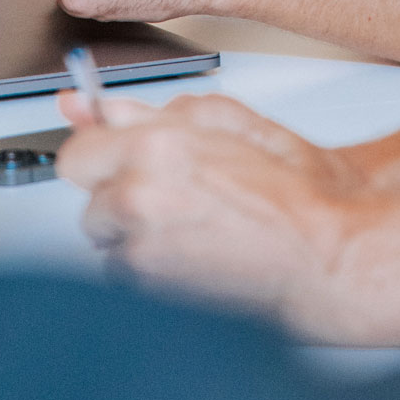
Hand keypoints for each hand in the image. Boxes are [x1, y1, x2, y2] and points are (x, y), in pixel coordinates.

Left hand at [56, 91, 386, 336]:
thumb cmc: (292, 191)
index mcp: (155, 148)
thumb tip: (98, 106)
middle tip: (169, 192)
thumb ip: (155, 111)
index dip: (100, 153)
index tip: (115, 157)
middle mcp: (138, 199)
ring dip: (131, 233)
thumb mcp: (230, 123)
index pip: (77, 152)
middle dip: (118, 193)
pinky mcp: (150, 293)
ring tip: (189, 224)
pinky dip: (147, 268)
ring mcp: (140, 252)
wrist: (322, 253)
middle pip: (87, 199)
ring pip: (106, 240)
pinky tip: (190, 253)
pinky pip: (124, 274)